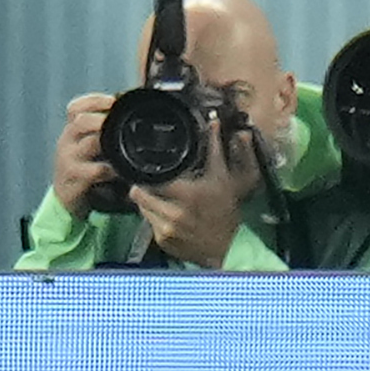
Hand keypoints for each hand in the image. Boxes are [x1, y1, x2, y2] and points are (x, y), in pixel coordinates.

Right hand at [49, 92, 116, 220]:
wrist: (66, 197)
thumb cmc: (83, 168)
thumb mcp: (86, 146)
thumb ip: (102, 132)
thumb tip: (129, 116)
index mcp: (71, 131)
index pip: (75, 107)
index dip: (94, 101)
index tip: (113, 100)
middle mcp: (67, 141)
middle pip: (81, 121)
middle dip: (103, 119)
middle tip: (122, 121)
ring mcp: (69, 159)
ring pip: (90, 143)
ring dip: (110, 142)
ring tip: (125, 145)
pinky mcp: (75, 177)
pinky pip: (96, 170)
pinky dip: (112, 169)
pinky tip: (122, 170)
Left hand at [130, 134, 257, 268]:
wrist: (231, 247)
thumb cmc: (227, 210)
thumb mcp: (225, 178)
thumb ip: (215, 150)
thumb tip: (213, 123)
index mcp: (188, 195)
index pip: (150, 180)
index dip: (146, 174)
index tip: (148, 169)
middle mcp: (174, 214)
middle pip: (138, 194)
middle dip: (144, 187)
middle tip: (154, 184)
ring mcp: (166, 230)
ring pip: (141, 208)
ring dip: (148, 203)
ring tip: (164, 200)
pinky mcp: (162, 242)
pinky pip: (148, 224)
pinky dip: (155, 218)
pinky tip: (169, 216)